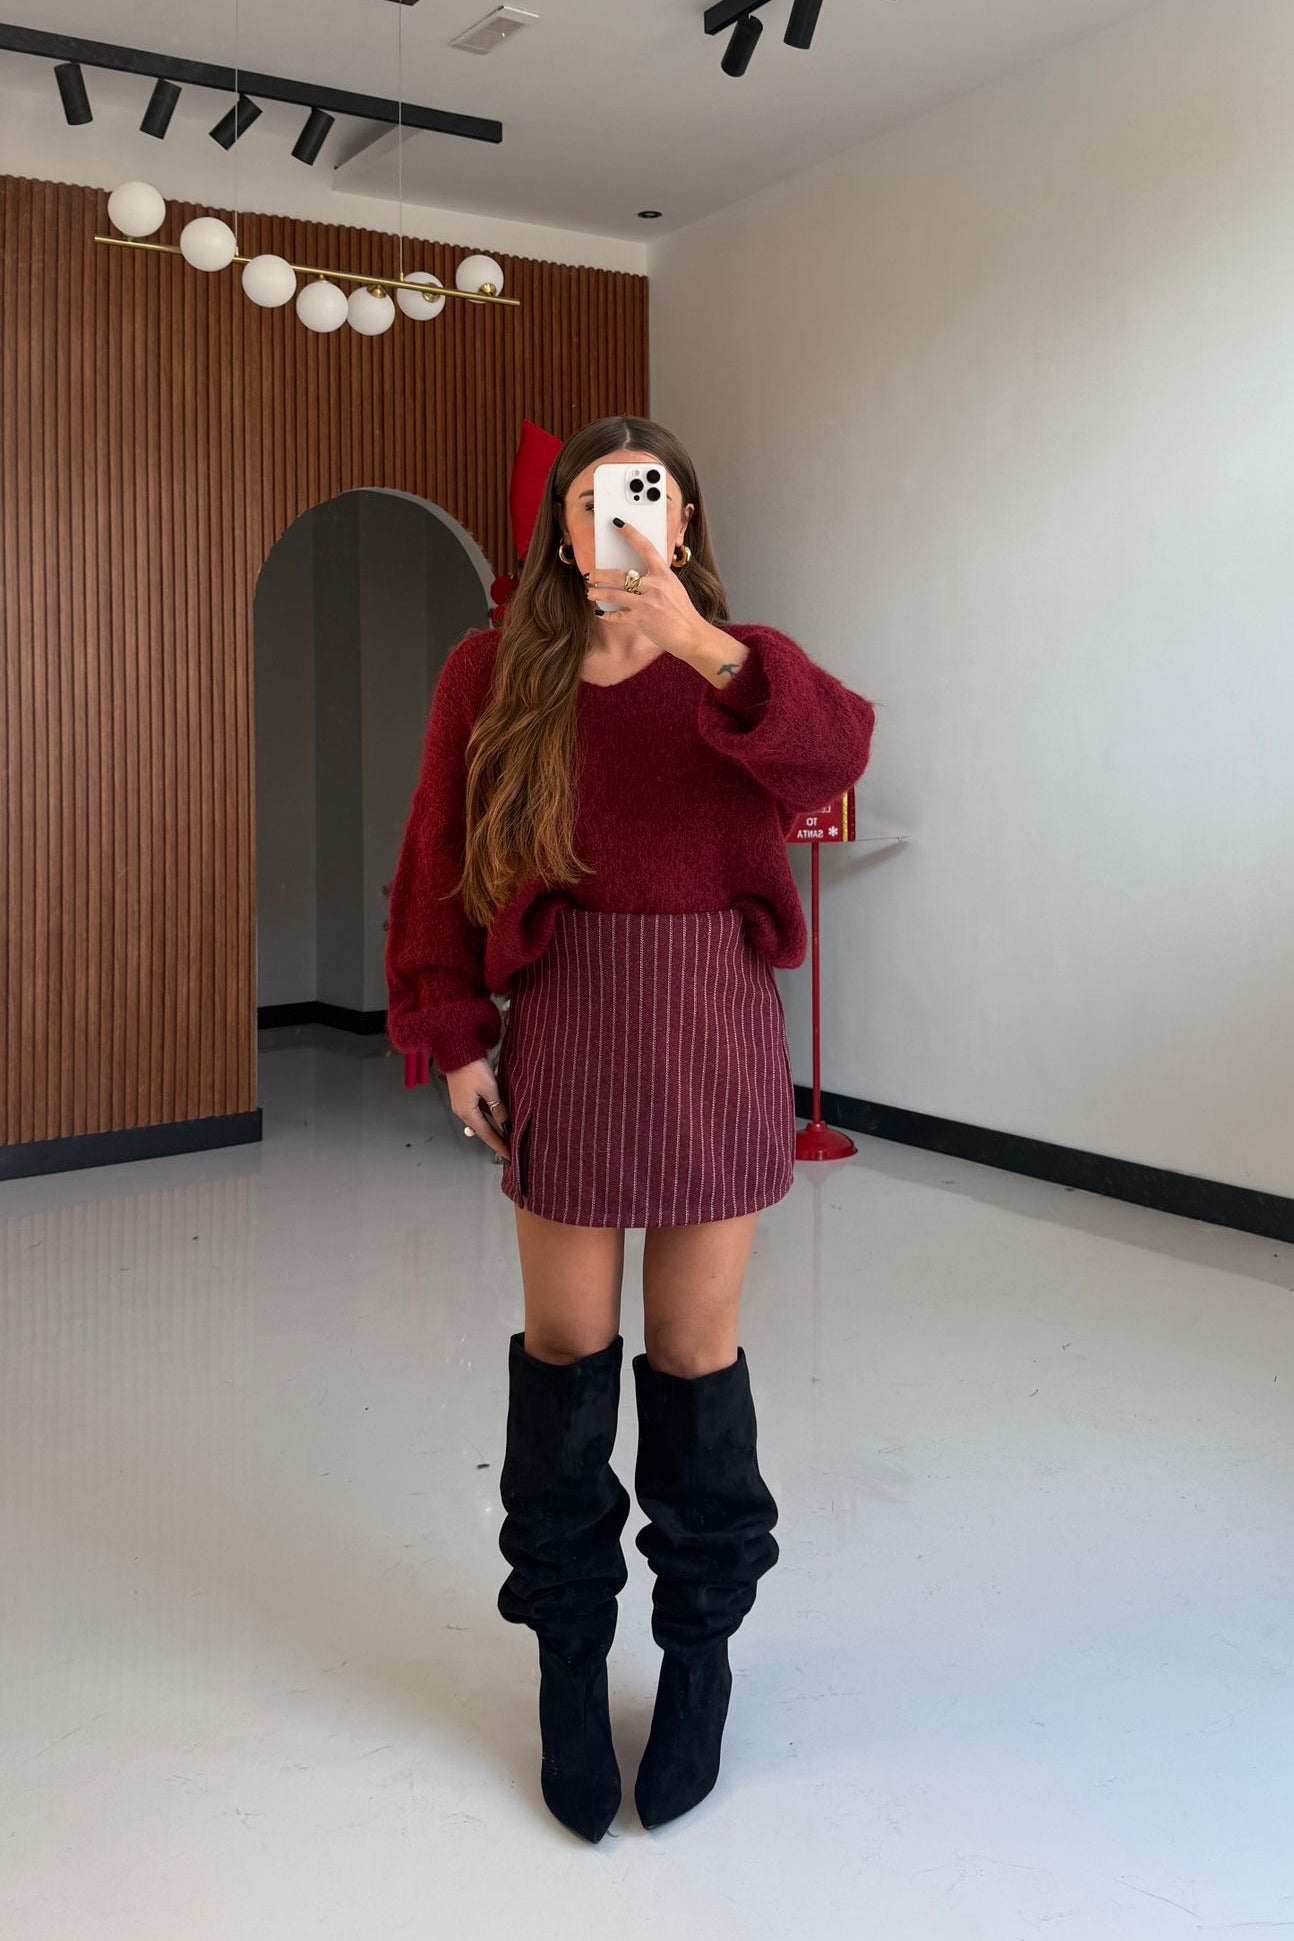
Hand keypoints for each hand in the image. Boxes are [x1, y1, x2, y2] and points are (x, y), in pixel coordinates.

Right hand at [447, 1057, 509, 1159]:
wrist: (456, 1051)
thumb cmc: (472, 1068)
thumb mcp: (490, 1089)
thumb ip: (499, 1109)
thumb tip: (507, 1125)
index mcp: (468, 1113)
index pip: (487, 1135)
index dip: (499, 1146)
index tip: (509, 1156)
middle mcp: (462, 1112)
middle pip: (482, 1130)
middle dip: (496, 1139)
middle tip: (510, 1148)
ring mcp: (462, 1105)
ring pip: (480, 1121)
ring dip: (493, 1128)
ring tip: (507, 1135)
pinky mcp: (463, 1097)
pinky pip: (478, 1112)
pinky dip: (488, 1117)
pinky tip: (499, 1117)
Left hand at [584, 521, 707, 659]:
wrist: (691, 634)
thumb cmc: (682, 610)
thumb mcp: (673, 586)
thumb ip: (656, 577)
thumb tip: (634, 572)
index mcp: (664, 574)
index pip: (645, 547)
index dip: (630, 533)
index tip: (618, 524)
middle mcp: (654, 586)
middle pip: (620, 574)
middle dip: (601, 574)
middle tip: (591, 574)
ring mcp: (646, 604)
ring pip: (613, 594)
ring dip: (598, 593)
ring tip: (590, 592)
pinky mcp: (640, 620)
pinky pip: (617, 616)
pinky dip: (606, 615)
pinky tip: (599, 612)